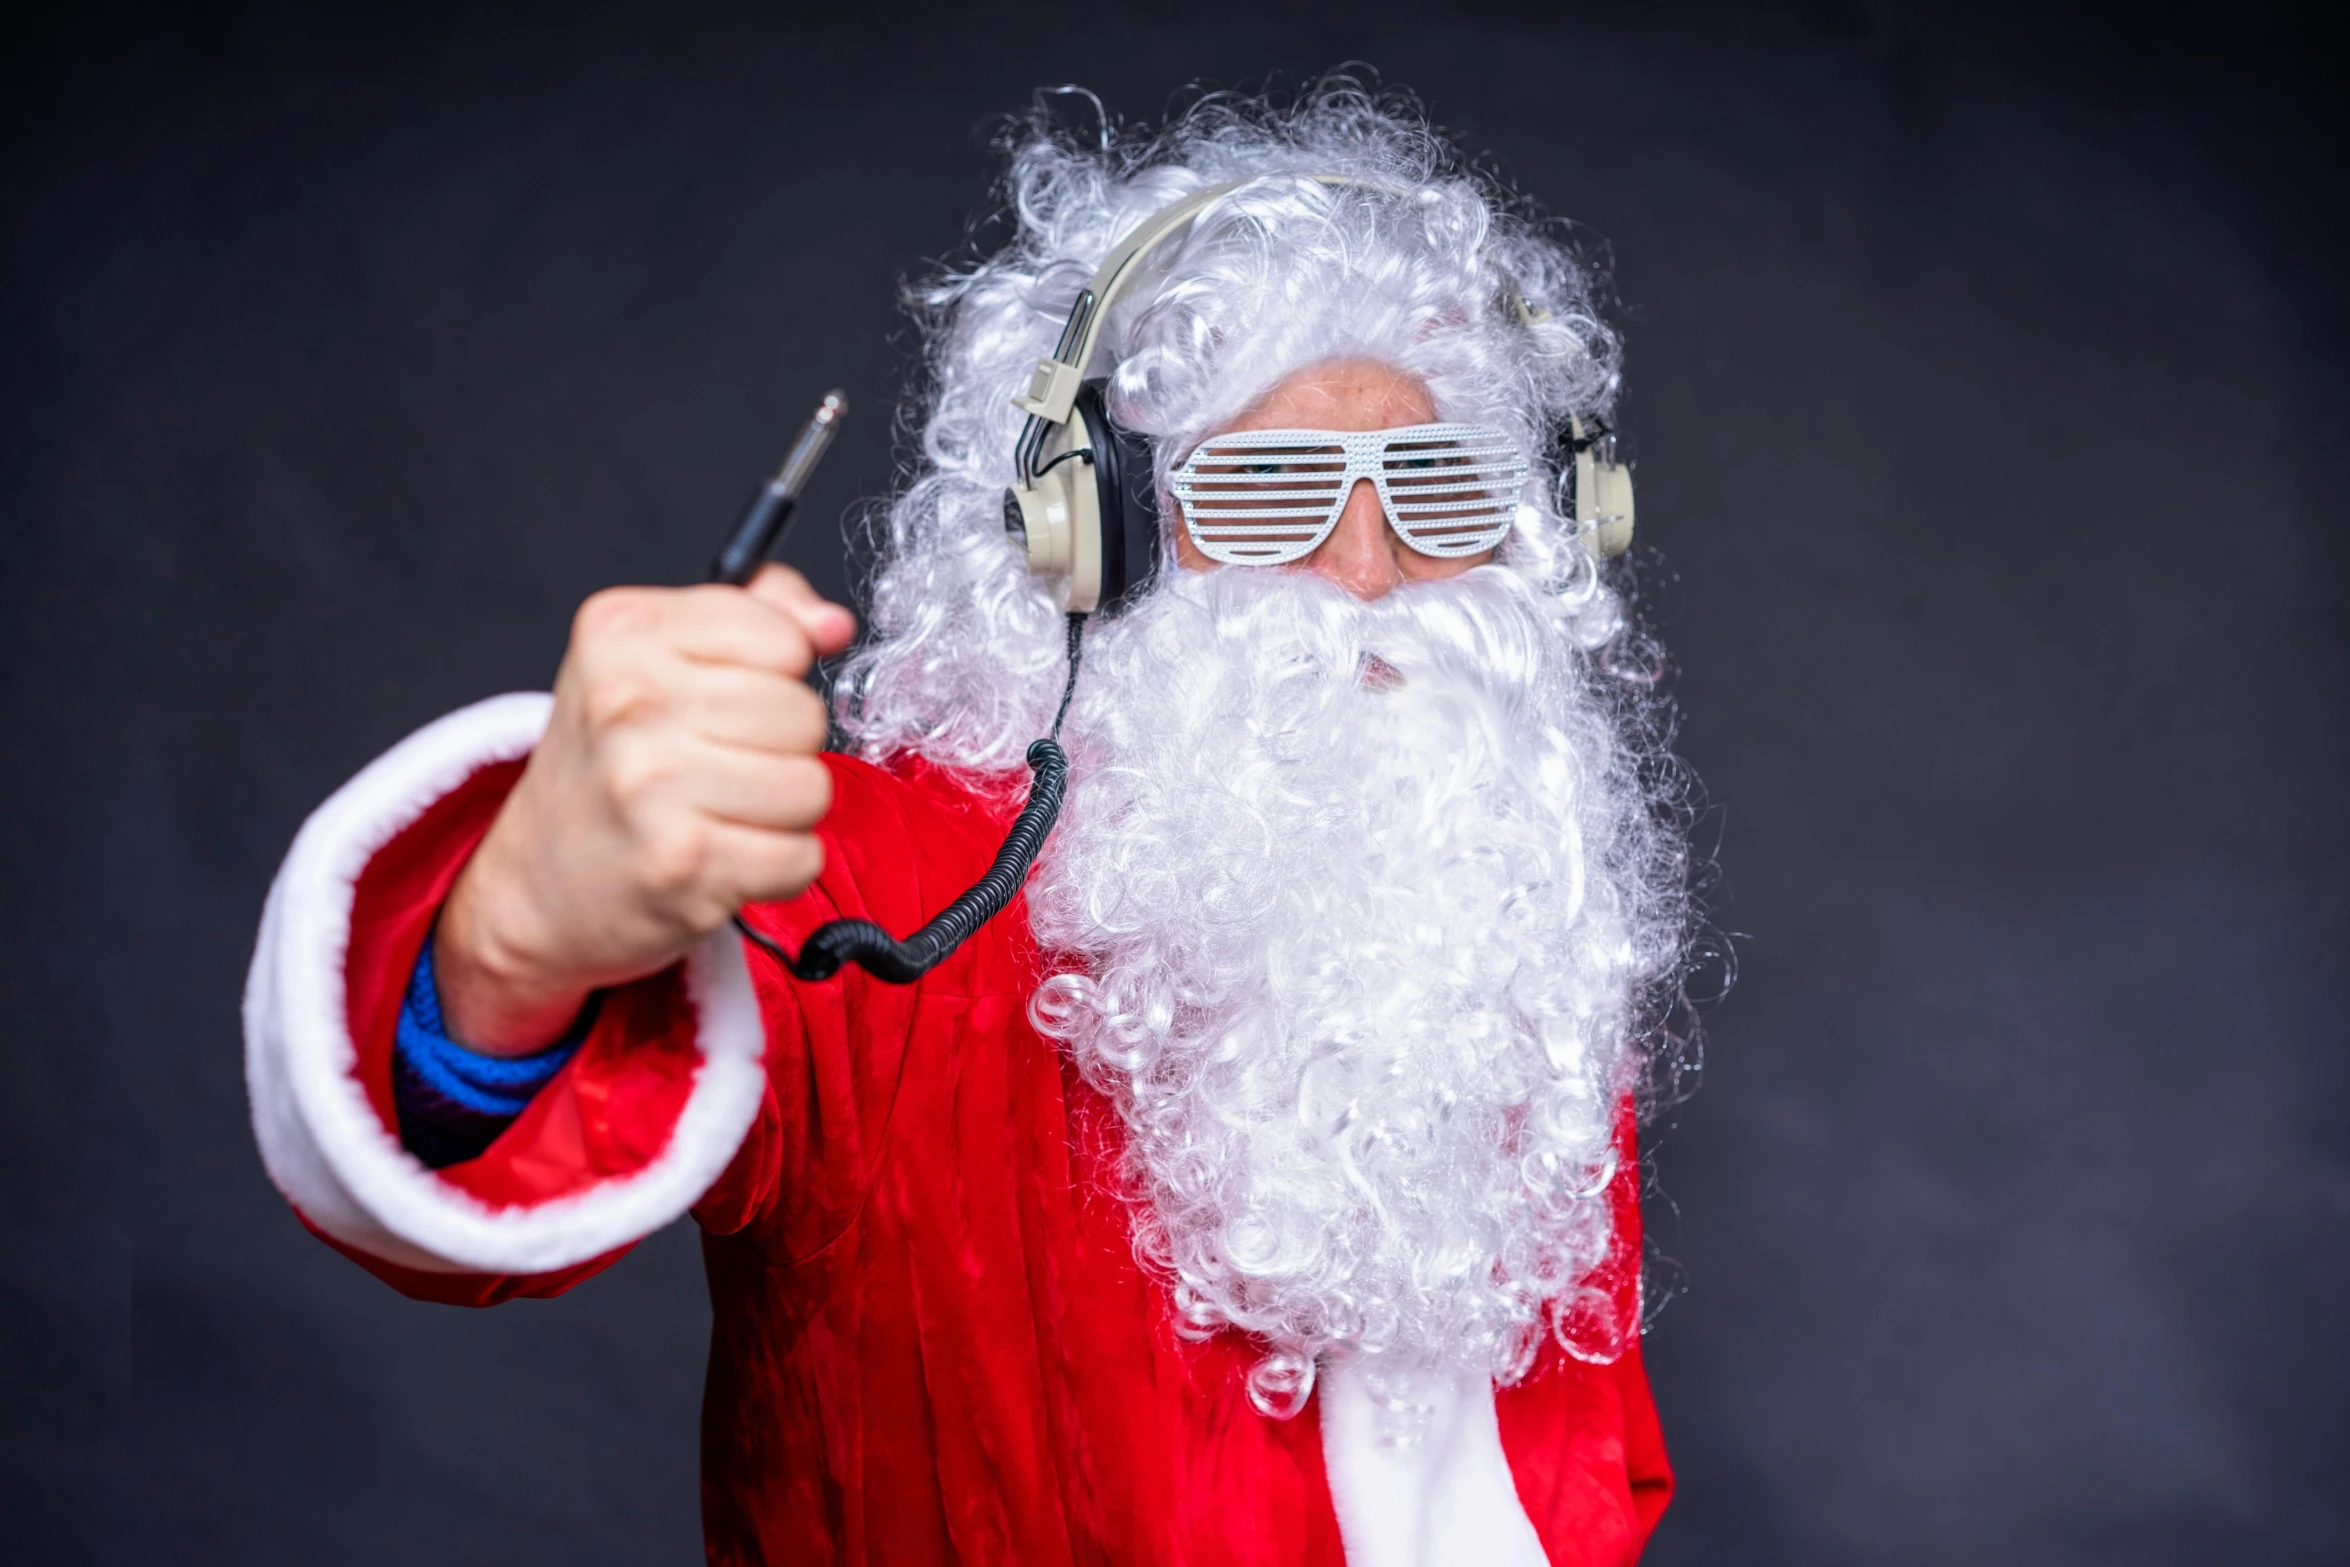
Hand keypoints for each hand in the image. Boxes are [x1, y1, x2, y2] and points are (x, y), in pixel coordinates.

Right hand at [433, 565, 855, 1054]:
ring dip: (786, 810)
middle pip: (804, 715)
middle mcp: (629, 704)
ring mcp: (652, 786)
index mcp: (622, 632)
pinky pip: (800, 857)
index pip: (782, 636)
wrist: (539, 878)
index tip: (734, 694)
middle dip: (785, 746)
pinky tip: (728, 854)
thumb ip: (759, 615)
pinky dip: (780, 865)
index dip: (781, 671)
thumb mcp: (658, 656)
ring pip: (811, 788)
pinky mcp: (682, 864)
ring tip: (727, 809)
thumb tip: (832, 624)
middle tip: (725, 762)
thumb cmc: (611, 761)